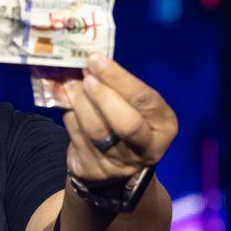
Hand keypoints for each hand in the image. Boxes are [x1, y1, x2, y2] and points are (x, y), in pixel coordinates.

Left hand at [57, 56, 177, 184]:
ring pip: (97, 132)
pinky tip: (65, 100)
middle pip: (126, 123)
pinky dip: (70, 116)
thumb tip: (90, 61)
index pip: (144, 100)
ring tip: (70, 83)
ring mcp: (121, 164)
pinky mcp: (96, 170)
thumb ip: (118, 87)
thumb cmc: (125, 120)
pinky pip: (79, 139)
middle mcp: (148, 148)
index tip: (96, 60)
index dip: (118, 79)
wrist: (112, 164)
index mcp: (164, 126)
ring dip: (80, 103)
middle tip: (86, 75)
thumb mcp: (134, 105)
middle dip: (103, 95)